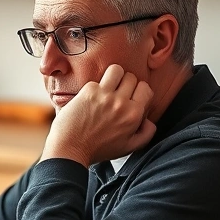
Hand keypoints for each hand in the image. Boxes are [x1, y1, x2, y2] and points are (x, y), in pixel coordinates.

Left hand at [42, 64, 156, 166]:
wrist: (70, 149)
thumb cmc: (98, 149)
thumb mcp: (128, 147)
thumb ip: (146, 134)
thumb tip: (149, 120)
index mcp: (134, 115)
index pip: (146, 88)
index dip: (138, 92)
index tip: (130, 98)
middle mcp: (121, 103)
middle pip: (131, 77)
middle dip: (125, 84)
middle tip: (116, 94)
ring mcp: (105, 95)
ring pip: (116, 70)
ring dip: (113, 77)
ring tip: (107, 87)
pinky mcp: (88, 91)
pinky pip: (97, 79)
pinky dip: (94, 87)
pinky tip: (89, 99)